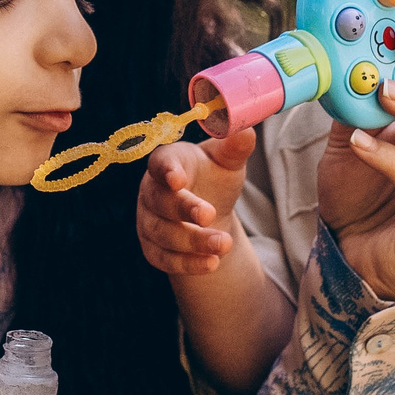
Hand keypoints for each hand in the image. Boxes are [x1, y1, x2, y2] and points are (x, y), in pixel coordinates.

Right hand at [137, 128, 256, 275]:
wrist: (205, 211)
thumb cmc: (213, 176)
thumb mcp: (227, 161)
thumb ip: (235, 147)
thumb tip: (246, 131)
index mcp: (167, 162)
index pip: (160, 163)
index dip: (166, 170)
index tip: (178, 179)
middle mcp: (151, 191)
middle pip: (160, 202)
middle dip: (185, 209)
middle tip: (210, 215)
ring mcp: (148, 221)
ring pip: (163, 234)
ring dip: (193, 241)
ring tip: (224, 244)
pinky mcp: (153, 248)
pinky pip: (164, 259)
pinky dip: (188, 263)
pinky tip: (212, 263)